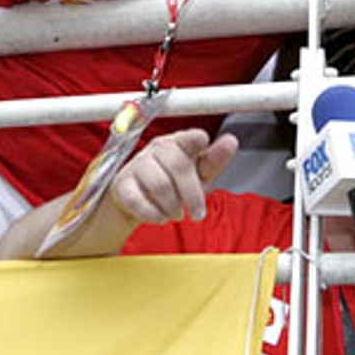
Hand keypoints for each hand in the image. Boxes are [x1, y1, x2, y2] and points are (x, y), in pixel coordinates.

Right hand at [108, 129, 237, 224]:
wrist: (138, 200)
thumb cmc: (174, 183)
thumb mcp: (198, 173)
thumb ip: (214, 159)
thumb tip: (231, 141)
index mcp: (178, 143)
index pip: (187, 138)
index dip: (194, 139)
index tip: (202, 140)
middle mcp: (157, 149)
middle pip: (178, 166)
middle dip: (192, 195)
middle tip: (197, 214)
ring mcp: (137, 165)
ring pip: (159, 184)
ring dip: (173, 206)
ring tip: (177, 214)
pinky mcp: (123, 185)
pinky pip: (137, 200)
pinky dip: (153, 214)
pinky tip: (160, 216)